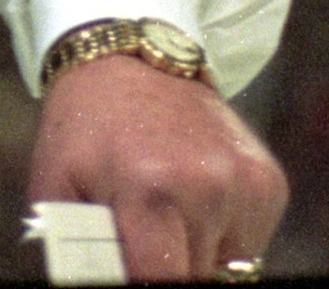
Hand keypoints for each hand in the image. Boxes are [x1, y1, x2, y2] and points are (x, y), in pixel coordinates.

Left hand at [26, 53, 287, 279]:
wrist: (129, 61)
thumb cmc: (85, 128)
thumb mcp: (58, 183)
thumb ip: (74, 246)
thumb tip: (96, 280)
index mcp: (149, 190)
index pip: (163, 282)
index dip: (145, 285)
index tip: (135, 273)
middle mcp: (207, 187)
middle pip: (197, 278)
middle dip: (168, 268)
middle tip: (143, 238)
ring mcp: (245, 183)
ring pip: (229, 267)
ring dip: (198, 255)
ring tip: (165, 213)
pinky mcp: (270, 182)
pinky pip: (250, 242)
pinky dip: (224, 235)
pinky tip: (193, 198)